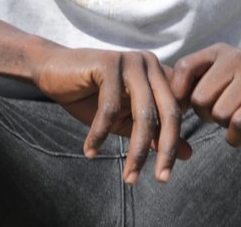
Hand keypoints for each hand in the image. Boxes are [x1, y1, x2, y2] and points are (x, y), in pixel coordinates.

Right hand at [32, 46, 191, 183]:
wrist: (51, 70)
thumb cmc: (89, 96)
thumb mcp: (125, 119)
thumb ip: (154, 133)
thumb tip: (189, 154)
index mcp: (157, 73)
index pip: (176, 112)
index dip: (174, 143)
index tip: (165, 173)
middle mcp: (149, 63)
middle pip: (167, 112)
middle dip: (166, 150)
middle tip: (161, 179)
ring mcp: (130, 61)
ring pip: (142, 114)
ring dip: (136, 151)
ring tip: (128, 178)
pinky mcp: (108, 63)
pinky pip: (110, 108)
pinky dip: (100, 134)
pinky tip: (91, 151)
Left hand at [170, 44, 240, 146]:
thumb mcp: (228, 73)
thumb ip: (201, 81)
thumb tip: (166, 101)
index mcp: (220, 51)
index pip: (183, 68)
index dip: (178, 94)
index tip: (186, 109)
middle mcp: (236, 57)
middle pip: (199, 99)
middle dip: (206, 116)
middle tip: (220, 116)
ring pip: (220, 113)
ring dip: (224, 126)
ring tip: (236, 120)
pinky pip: (240, 122)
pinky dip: (236, 138)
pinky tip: (240, 136)